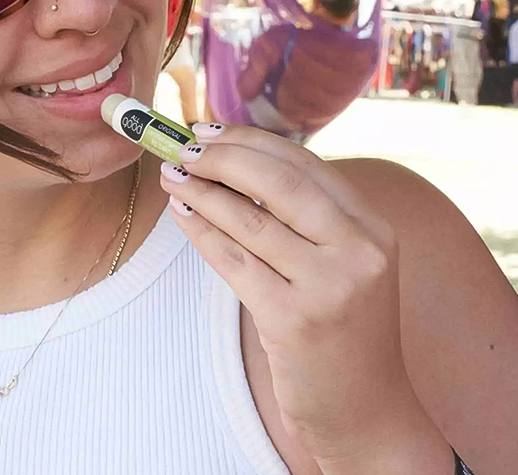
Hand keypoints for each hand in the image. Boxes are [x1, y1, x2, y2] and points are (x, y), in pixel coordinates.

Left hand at [160, 123, 428, 464]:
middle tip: (183, 147)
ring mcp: (329, 286)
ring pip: (248, 218)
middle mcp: (359, 250)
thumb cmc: (343, 329)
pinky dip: (200, 231)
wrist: (366, 413)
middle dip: (221, 157)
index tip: (209, 130)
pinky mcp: (293, 320)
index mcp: (372, 227)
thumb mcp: (343, 263)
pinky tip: (181, 213)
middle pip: (277, 180)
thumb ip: (307, 216)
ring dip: (200, 190)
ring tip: (171, 175)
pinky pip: (233, 260)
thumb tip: (235, 162)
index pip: (304, 162)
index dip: (249, 139)